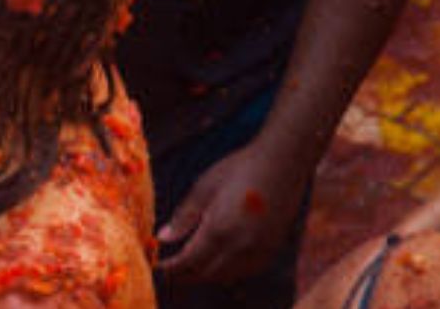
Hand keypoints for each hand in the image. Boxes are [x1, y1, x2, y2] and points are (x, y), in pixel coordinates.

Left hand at [157, 141, 306, 282]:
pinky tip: (218, 261)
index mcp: (219, 230)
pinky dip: (228, 272)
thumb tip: (162, 238)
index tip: (157, 266)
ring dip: (206, 275)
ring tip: (189, 266)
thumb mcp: (203, 188)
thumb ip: (184, 217)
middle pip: (207, 274)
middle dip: (185, 274)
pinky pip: (246, 271)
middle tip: (170, 268)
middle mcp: (241, 247)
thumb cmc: (238, 169)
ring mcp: (260, 250)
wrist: (282, 163)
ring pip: (227, 276)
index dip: (171, 268)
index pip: (189, 261)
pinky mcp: (273, 248)